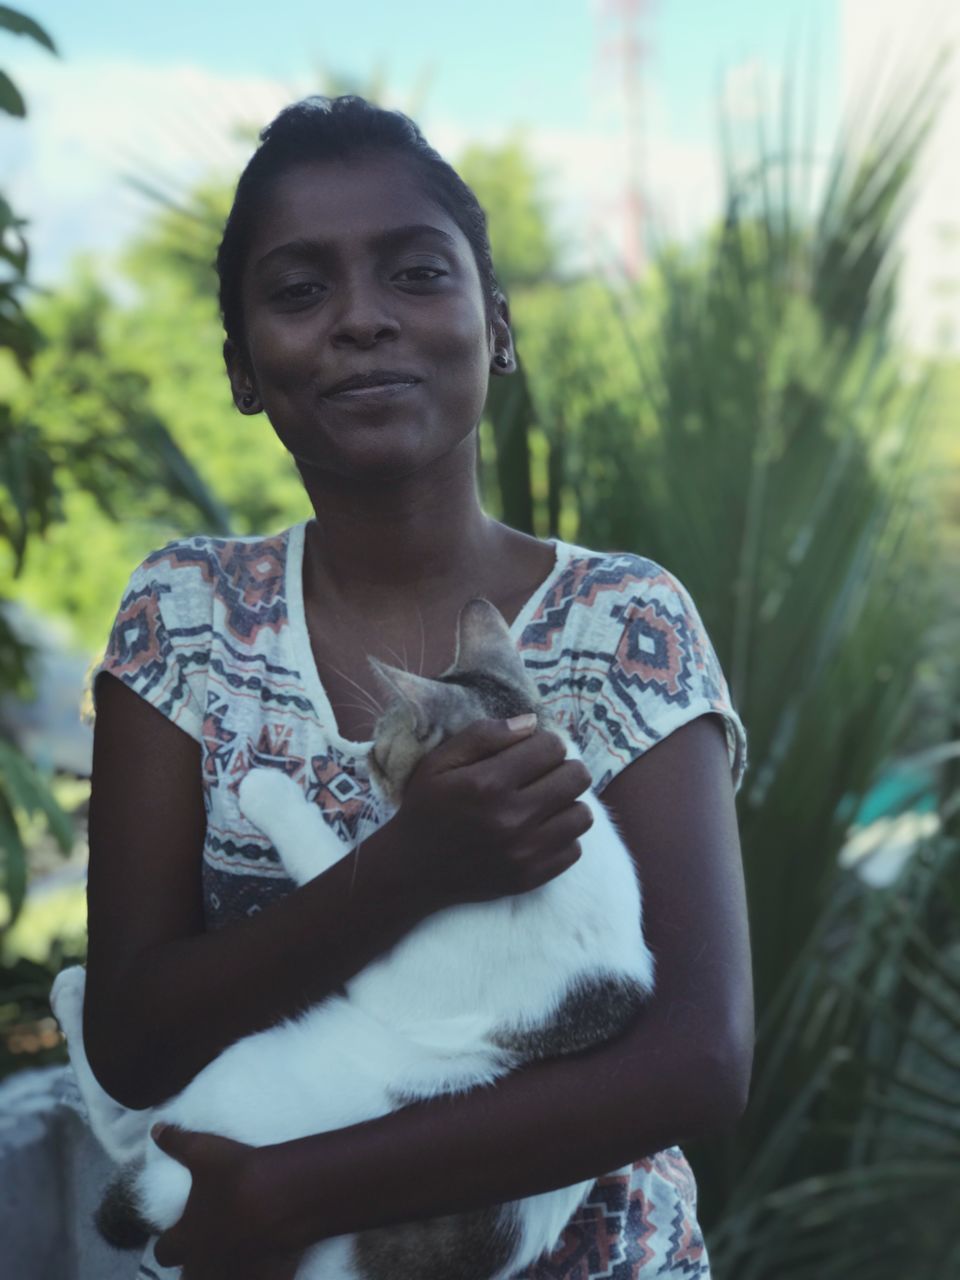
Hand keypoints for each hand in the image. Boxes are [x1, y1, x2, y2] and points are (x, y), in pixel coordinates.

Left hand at [151, 1124, 303, 1278]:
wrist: (282, 1194)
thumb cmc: (238, 1174)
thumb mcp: (204, 1151)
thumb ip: (177, 1142)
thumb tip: (154, 1129)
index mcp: (187, 1237)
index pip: (164, 1251)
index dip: (168, 1243)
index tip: (177, 1232)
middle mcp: (205, 1264)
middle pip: (189, 1277)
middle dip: (194, 1265)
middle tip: (208, 1245)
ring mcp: (234, 1276)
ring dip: (222, 1272)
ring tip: (235, 1255)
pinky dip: (256, 1275)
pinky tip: (263, 1264)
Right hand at [389, 716, 593, 904]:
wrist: (413, 870)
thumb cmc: (427, 808)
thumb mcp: (441, 761)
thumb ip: (485, 735)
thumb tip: (532, 723)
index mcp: (488, 784)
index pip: (552, 747)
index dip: (543, 743)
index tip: (530, 752)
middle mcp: (512, 818)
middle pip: (576, 777)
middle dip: (562, 768)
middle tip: (541, 774)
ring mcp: (525, 852)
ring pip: (583, 814)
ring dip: (565, 803)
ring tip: (543, 803)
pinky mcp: (532, 877)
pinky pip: (575, 848)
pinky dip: (561, 837)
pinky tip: (538, 831)